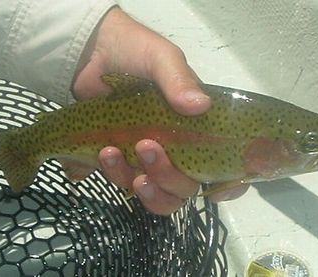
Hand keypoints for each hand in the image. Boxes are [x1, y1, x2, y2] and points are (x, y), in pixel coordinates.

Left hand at [73, 7, 247, 214]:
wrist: (89, 54)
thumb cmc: (133, 51)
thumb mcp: (161, 58)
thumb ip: (179, 79)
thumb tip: (201, 106)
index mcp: (196, 126)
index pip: (221, 165)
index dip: (227, 184)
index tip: (219, 191)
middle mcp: (176, 148)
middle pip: (184, 187)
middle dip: (168, 177)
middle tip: (145, 148)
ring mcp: (147, 158)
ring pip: (155, 193)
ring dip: (138, 183)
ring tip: (111, 153)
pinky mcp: (122, 161)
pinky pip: (123, 183)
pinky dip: (113, 174)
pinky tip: (101, 154)